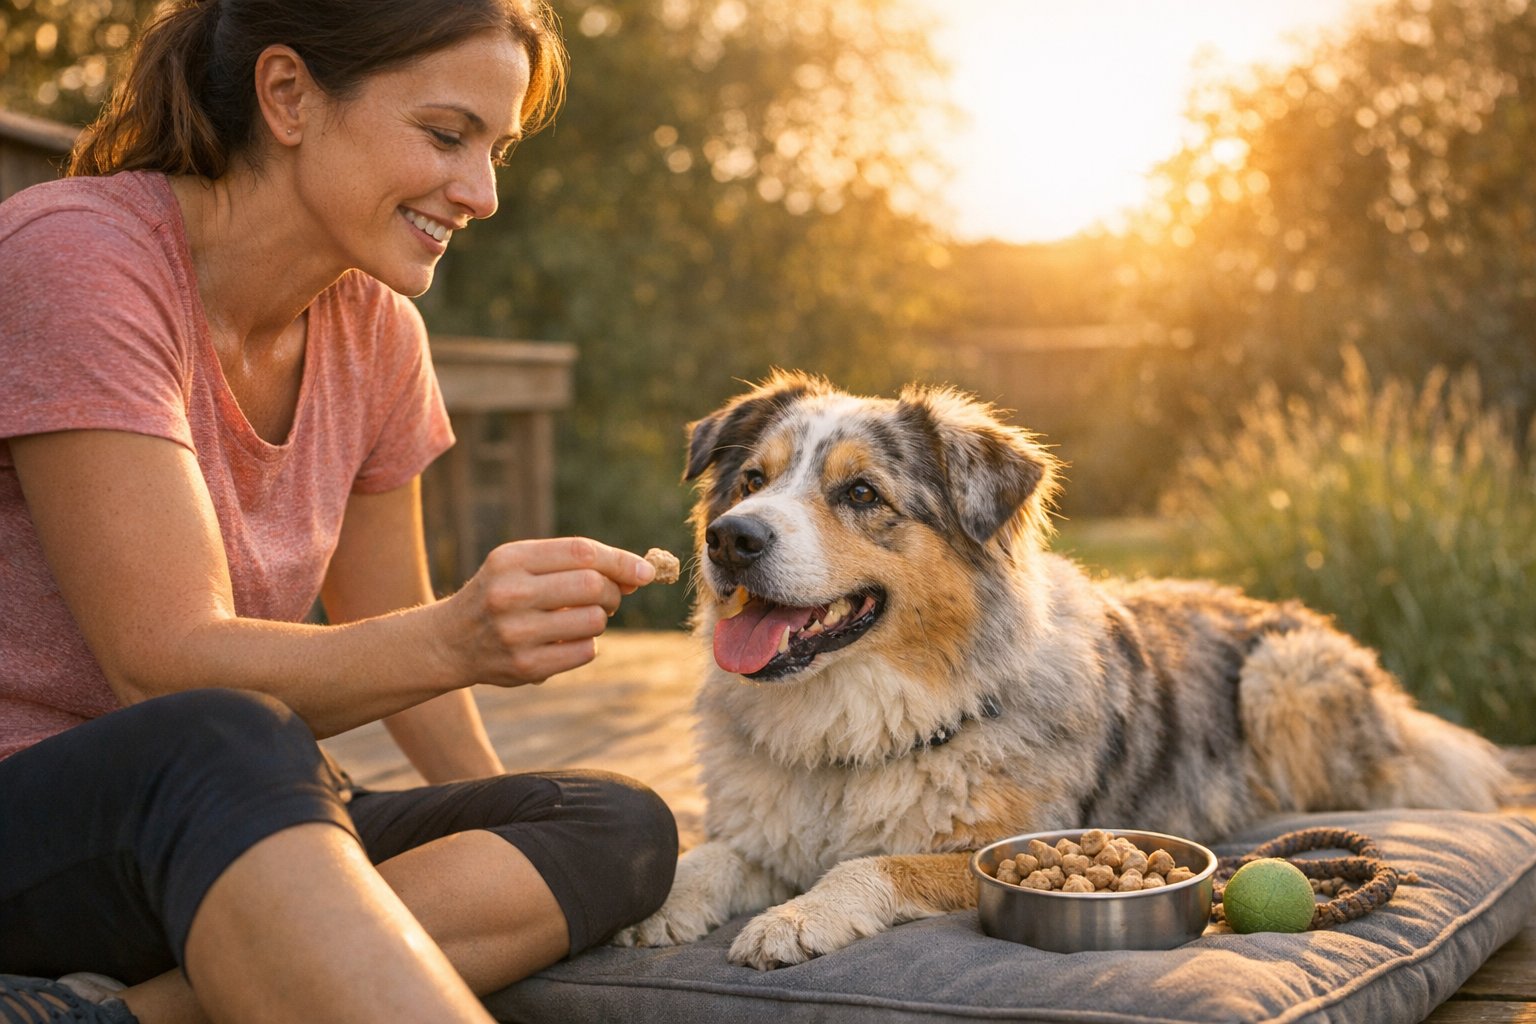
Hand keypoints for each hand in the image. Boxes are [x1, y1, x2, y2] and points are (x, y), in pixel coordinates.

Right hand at [441, 537, 655, 687]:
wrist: (449, 641)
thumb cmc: (500, 594)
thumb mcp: (521, 565)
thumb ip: (573, 563)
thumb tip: (639, 573)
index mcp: (511, 560)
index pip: (581, 552)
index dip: (621, 560)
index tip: (646, 571)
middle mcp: (510, 594)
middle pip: (592, 586)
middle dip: (613, 592)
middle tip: (610, 598)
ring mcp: (516, 633)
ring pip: (593, 621)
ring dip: (599, 620)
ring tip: (578, 619)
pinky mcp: (526, 667)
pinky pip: (585, 652)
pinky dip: (587, 645)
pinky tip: (564, 641)